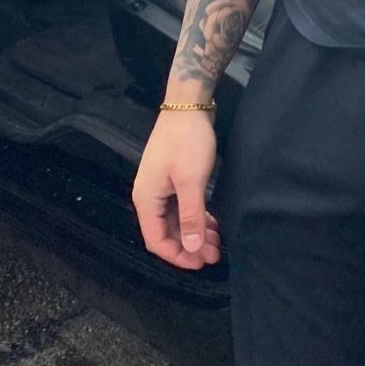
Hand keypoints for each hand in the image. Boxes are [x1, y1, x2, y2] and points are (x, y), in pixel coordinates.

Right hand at [132, 110, 221, 269]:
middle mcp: (149, 196)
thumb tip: (190, 247)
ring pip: (176, 220)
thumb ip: (190, 215)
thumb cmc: (187, 141)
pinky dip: (196, 216)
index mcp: (146, 199)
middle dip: (190, 245)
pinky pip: (182, 206)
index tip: (201, 262)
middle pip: (167, 232)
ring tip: (218, 243)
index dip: (178, 255)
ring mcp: (161, 186)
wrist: (188, 103)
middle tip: (215, 254)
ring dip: (195, 232)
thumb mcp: (191, 180)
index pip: (157, 240)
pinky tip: (213, 223)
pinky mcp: (173, 177)